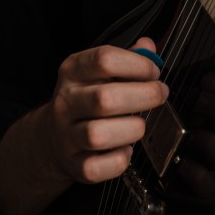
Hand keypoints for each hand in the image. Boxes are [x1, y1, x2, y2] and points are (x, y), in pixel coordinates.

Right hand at [43, 36, 168, 185]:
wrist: (54, 137)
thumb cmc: (86, 99)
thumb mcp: (99, 71)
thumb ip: (126, 58)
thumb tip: (148, 47)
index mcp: (73, 72)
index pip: (104, 60)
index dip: (137, 64)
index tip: (153, 72)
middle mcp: (67, 102)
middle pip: (105, 98)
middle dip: (144, 96)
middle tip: (159, 94)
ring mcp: (67, 135)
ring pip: (98, 135)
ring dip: (131, 129)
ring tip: (139, 124)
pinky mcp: (75, 165)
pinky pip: (99, 167)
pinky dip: (119, 159)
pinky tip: (125, 148)